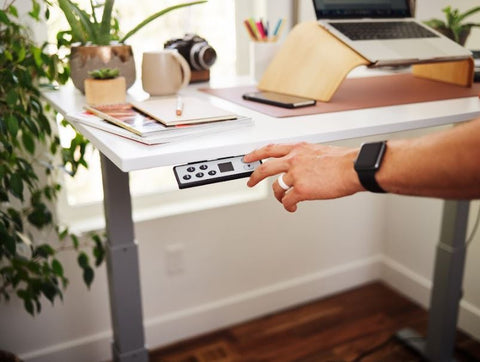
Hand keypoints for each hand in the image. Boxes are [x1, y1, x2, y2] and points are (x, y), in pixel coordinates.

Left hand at [244, 142, 362, 211]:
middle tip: (250, 181)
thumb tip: (304, 166)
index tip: (249, 157)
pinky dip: (288, 206)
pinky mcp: (301, 190)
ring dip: (277, 195)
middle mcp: (294, 160)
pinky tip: (292, 208)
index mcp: (298, 149)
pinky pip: (287, 200)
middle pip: (265, 167)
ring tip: (282, 199)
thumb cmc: (344, 161)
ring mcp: (296, 175)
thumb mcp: (320, 151)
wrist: (354, 168)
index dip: (256, 153)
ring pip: (276, 187)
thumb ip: (307, 157)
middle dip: (255, 176)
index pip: (271, 149)